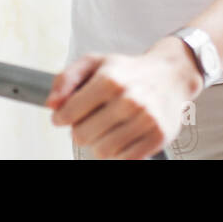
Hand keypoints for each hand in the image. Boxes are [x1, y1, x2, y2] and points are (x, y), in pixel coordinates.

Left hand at [44, 39, 202, 158]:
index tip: (62, 117)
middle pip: (82, 135)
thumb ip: (66, 78)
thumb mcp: (95, 62)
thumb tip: (51, 104)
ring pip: (102, 151)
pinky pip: (124, 159)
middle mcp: (128, 100)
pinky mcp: (157, 137)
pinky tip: (120, 136)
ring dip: (98, 143)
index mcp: (109, 79)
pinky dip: (117, 152)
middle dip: (79, 130)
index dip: (60, 118)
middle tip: (89, 121)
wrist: (171, 75)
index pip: (69, 113)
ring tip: (105, 129)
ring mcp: (145, 120)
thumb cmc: (129, 71)